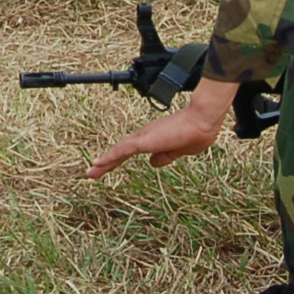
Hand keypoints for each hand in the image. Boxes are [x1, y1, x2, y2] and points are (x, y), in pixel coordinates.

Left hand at [85, 79, 238, 177]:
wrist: (203, 121)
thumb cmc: (197, 133)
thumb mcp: (180, 151)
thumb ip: (166, 156)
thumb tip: (153, 163)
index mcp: (154, 139)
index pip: (131, 151)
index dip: (118, 159)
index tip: (107, 167)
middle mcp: (145, 136)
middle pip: (120, 151)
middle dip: (106, 163)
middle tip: (92, 172)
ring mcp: (143, 137)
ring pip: (118, 151)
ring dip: (104, 163)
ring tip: (90, 172)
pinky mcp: (144, 140)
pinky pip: (122, 150)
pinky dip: (110, 157)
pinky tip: (99, 163)